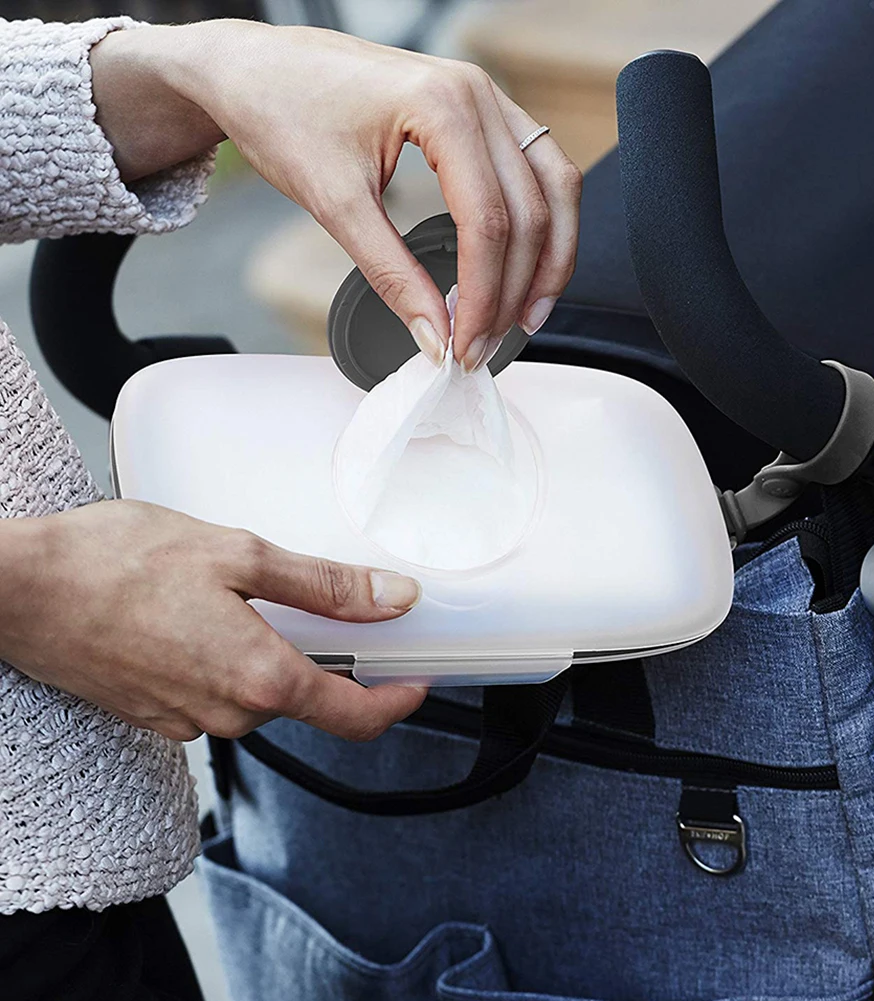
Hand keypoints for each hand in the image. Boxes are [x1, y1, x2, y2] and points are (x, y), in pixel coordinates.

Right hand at [0, 500, 424, 741]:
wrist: (19, 589)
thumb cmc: (117, 563)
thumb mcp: (240, 555)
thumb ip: (324, 586)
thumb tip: (390, 598)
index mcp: (260, 679)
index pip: (355, 716)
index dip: (397, 700)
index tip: (418, 679)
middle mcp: (227, 714)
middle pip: (307, 700)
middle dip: (329, 660)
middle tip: (333, 609)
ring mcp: (186, 720)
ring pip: (260, 694)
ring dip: (274, 656)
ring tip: (249, 598)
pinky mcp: (154, 714)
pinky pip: (215, 694)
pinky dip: (231, 662)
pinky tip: (205, 618)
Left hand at [90, 20, 581, 369]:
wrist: (254, 67)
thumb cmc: (283, 111)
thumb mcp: (335, 203)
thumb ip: (391, 274)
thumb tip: (434, 336)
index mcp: (442, 104)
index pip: (488, 220)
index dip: (484, 296)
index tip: (464, 346)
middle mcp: (477, 93)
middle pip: (530, 210)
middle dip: (516, 290)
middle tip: (486, 345)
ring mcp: (486, 98)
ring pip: (554, 188)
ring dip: (549, 259)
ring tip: (525, 317)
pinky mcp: (481, 113)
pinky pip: (538, 171)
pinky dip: (542, 225)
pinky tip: (528, 267)